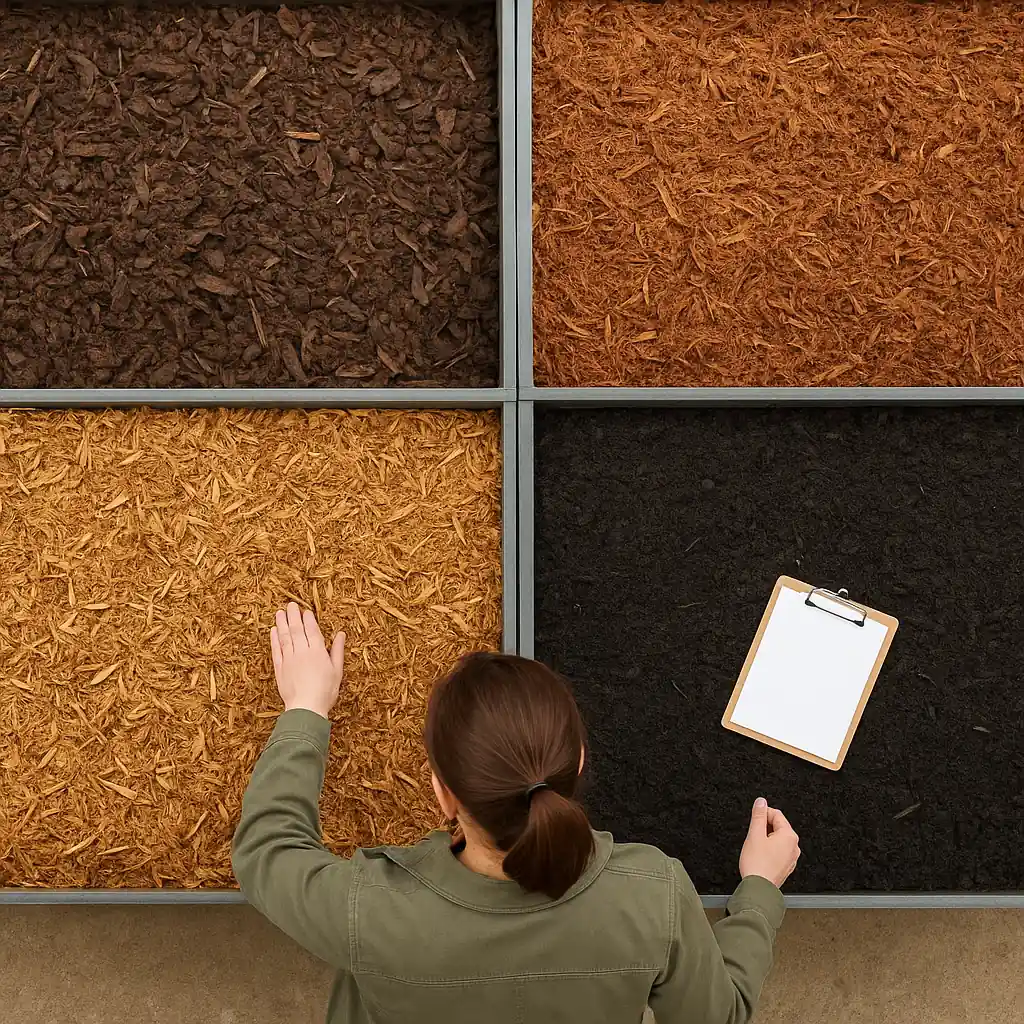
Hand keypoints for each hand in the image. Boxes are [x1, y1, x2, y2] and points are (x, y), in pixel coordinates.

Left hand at [270, 602, 345, 719]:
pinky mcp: (280, 668)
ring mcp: (289, 659)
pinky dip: (274, 639)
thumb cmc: (325, 691)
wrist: (306, 708)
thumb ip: (337, 651)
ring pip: (284, 637)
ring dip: (281, 623)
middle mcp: (302, 652)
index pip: (312, 630)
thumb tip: (341, 634)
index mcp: (317, 651)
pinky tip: (274, 631)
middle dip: (293, 616)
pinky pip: (276, 650)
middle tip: (290, 604)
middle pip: (296, 630)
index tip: (306, 611)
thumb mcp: (337, 670)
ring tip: (280, 612)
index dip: (308, 619)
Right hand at [738, 797, 800, 888]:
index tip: (754, 816)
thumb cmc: (757, 864)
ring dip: (767, 839)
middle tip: (753, 834)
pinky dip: (769, 850)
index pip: (777, 814)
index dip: (763, 813)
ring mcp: (791, 858)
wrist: (758, 889)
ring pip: (778, 840)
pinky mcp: (786, 867)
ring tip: (755, 846)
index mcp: (789, 836)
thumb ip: (758, 815)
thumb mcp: (755, 834)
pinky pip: (778, 852)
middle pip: (778, 827)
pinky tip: (760, 855)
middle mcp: (794, 847)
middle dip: (764, 827)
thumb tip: (761, 802)